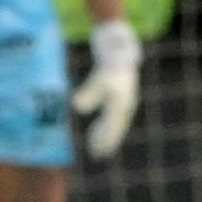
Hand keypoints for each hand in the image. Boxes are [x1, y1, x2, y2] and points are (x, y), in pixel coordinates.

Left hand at [72, 20, 142, 159]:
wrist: (119, 47)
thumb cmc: (110, 64)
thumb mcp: (99, 79)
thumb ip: (89, 93)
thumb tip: (76, 106)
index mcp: (122, 105)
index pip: (113, 128)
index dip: (106, 141)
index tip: (98, 153)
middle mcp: (125, 104)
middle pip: (115, 127)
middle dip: (106, 141)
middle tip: (97, 154)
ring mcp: (123, 99)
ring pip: (114, 122)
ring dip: (105, 133)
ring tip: (94, 143)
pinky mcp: (117, 93)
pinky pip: (112, 114)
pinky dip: (104, 123)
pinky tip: (95, 128)